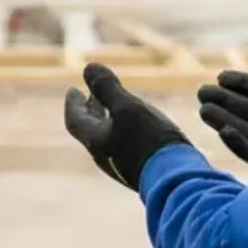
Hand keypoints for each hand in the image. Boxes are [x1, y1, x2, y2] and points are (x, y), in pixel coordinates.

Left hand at [63, 63, 190, 190]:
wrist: (175, 180)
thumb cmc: (149, 141)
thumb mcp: (127, 108)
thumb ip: (106, 88)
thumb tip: (88, 67)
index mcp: (96, 141)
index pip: (75, 120)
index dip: (72, 104)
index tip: (72, 90)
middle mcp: (105, 155)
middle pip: (90, 129)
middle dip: (89, 109)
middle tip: (88, 95)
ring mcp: (122, 165)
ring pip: (108, 137)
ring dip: (106, 118)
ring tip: (113, 105)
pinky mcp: (140, 169)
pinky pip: (124, 145)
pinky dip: (122, 129)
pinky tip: (138, 125)